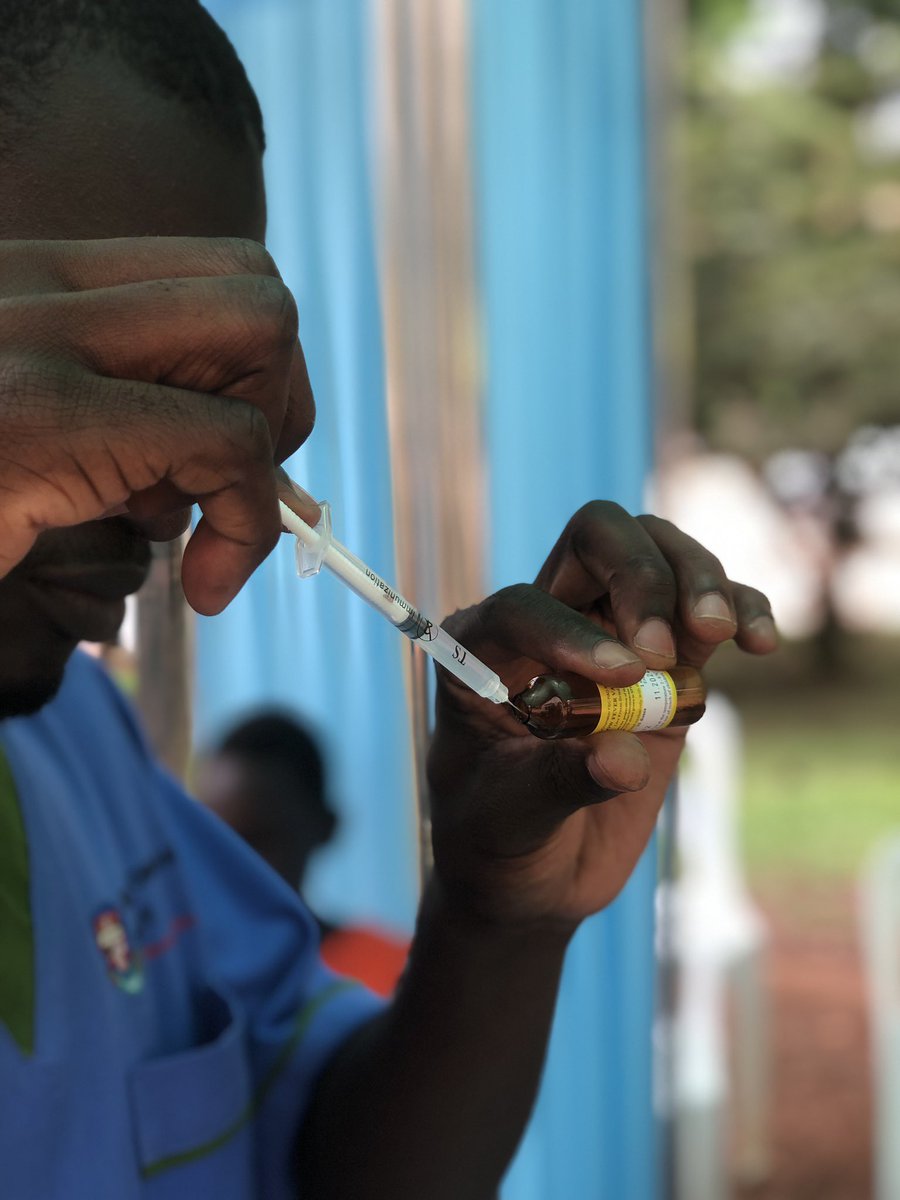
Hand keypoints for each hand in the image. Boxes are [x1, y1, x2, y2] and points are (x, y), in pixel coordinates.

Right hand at [0, 237, 317, 612]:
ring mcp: (38, 338)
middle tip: (225, 481)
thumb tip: (234, 468)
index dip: (250, 373)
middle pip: (254, 287)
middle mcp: (38, 285)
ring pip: (259, 330)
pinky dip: (249, 525)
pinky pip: (231, 442)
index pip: (209, 276)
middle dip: (278, 395)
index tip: (220, 458)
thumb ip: (114, 421)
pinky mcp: (43, 416)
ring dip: (262, 445)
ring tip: (175, 521)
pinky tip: (202, 587)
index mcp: (34, 283)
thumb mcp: (32, 442)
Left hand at [427, 502, 775, 929]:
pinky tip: (760, 642)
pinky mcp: (669, 661)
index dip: (569, 631)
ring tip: (718, 631)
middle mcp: (549, 621)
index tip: (622, 674)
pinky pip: (709, 609)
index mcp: (482, 647)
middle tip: (663, 648)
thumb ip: (559, 780)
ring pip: (659, 552)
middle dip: (640, 572)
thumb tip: (624, 758)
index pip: (523, 606)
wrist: (533, 873)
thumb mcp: (510, 815)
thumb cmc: (498, 835)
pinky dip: (742, 608)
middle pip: (597, 539)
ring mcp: (612, 633)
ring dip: (698, 579)